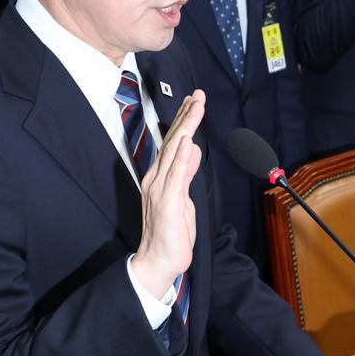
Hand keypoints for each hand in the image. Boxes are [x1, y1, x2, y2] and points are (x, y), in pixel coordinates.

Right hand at [131, 90, 205, 298]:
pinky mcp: (167, 203)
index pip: (173, 143)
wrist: (158, 261)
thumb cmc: (170, 233)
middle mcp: (157, 179)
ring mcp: (160, 189)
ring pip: (174, 152)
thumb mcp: (184, 198)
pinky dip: (181, 158)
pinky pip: (176, 177)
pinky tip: (187, 141)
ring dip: (185, 128)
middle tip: (197, 94)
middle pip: (173, 141)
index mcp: (161, 177)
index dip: (184, 121)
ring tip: (194, 107)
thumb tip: (193, 149)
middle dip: (186, 116)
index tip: (194, 101)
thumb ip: (187, 173)